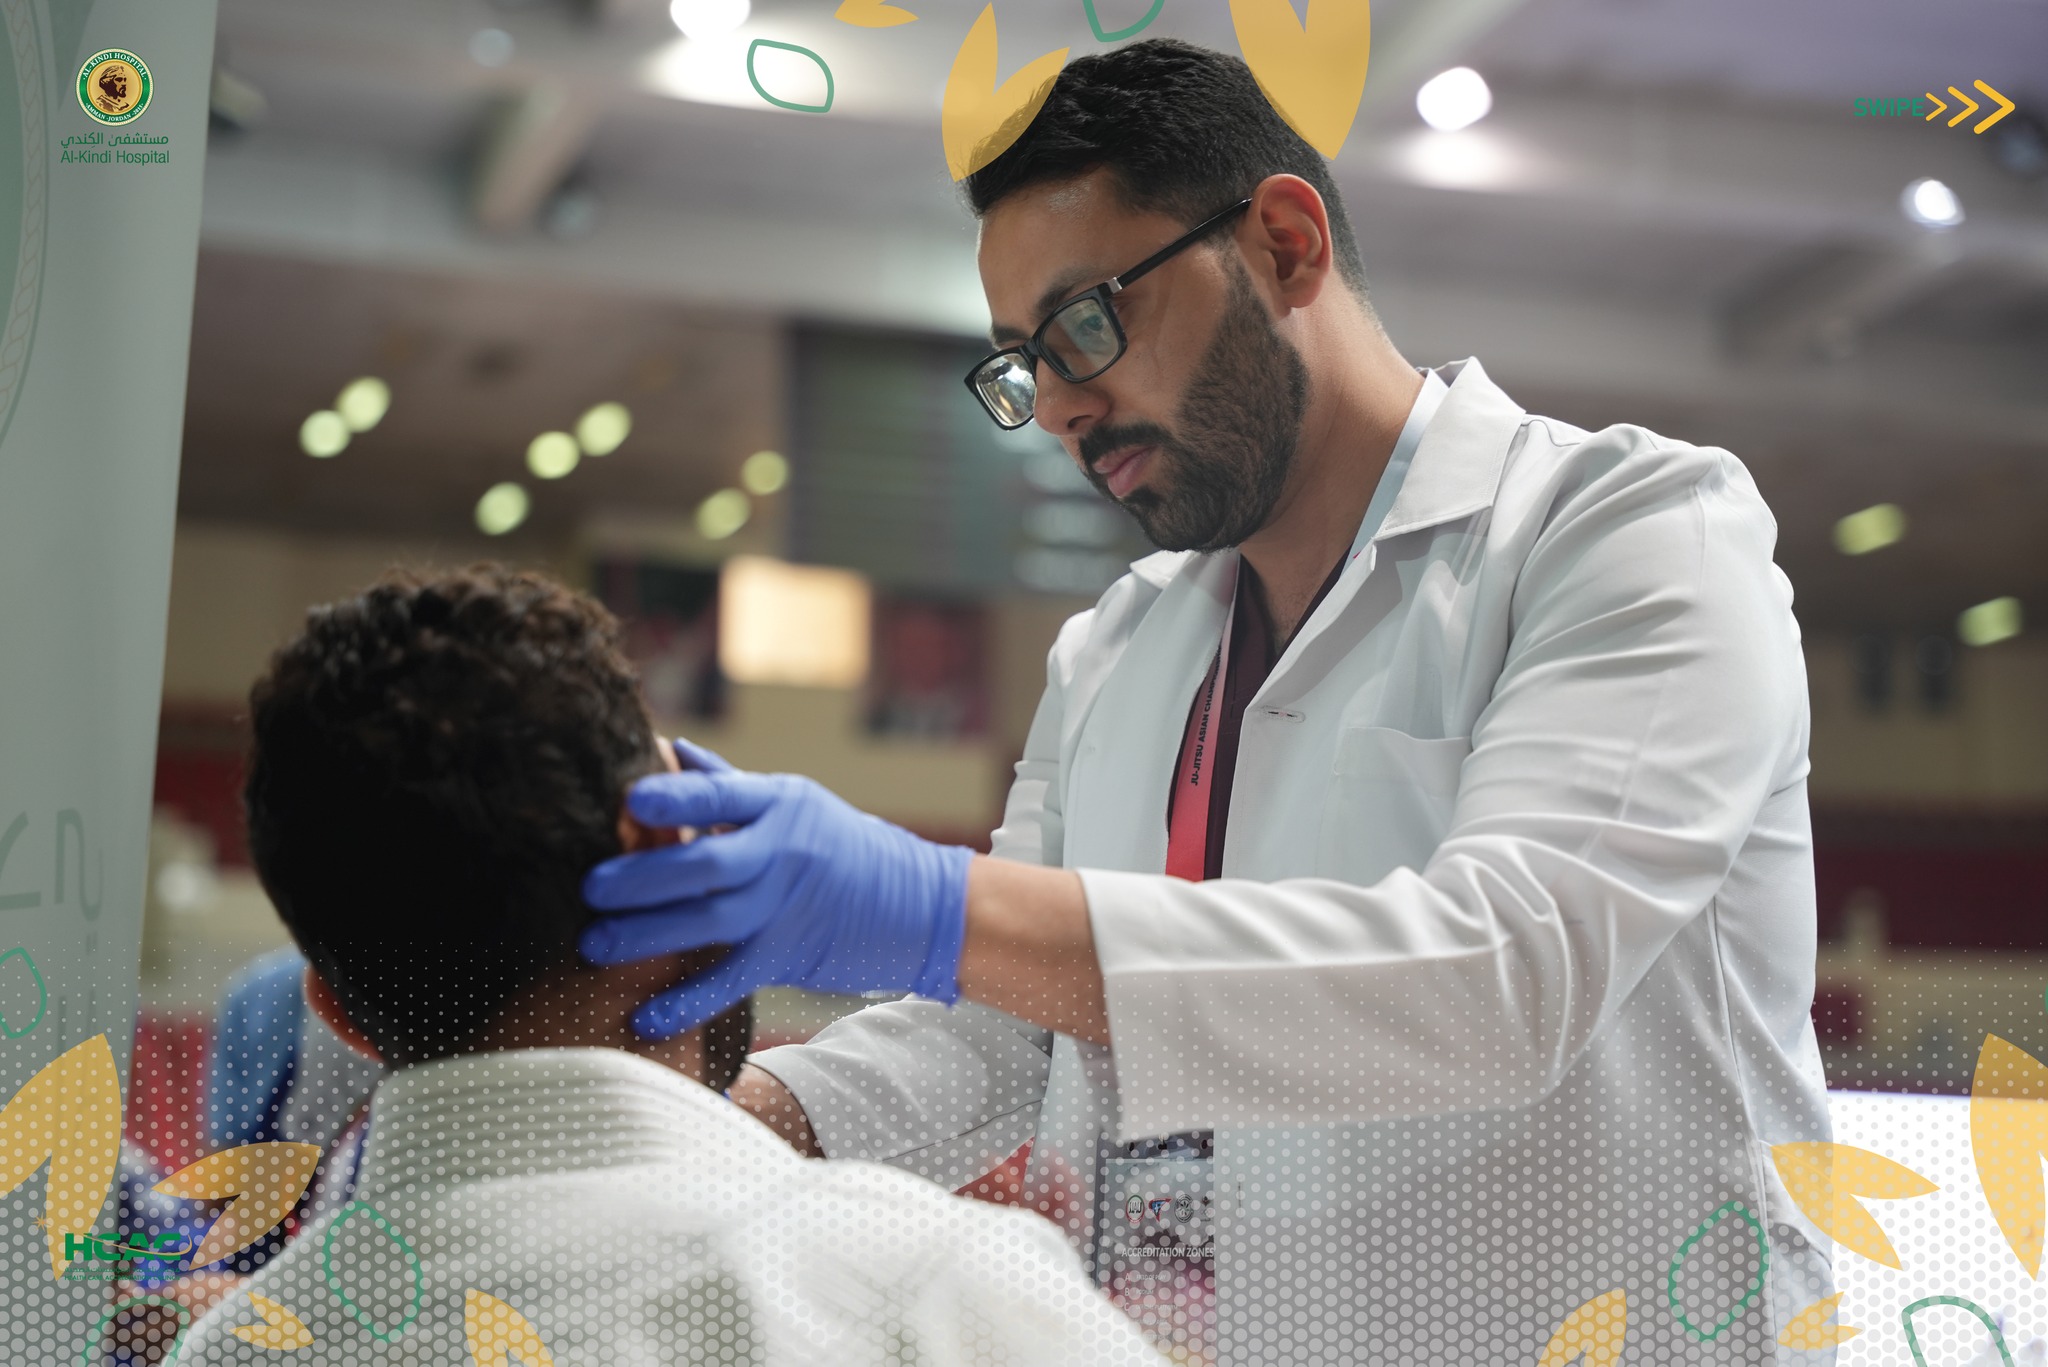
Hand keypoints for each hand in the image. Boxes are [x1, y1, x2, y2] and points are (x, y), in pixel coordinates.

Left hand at [582, 738, 973, 1038]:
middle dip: (642, 877)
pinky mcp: (789, 956)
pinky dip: (686, 1002)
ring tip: (595, 944)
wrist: (923, 905)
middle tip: (589, 887)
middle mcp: (783, 851)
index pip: (718, 795)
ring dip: (646, 936)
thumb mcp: (798, 803)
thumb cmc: (845, 847)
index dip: (672, 797)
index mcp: (779, 803)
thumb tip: (670, 748)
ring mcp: (787, 907)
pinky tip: (643, 1017)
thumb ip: (728, 785)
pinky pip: (730, 982)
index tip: (626, 799)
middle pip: (705, 864)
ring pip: (708, 924)